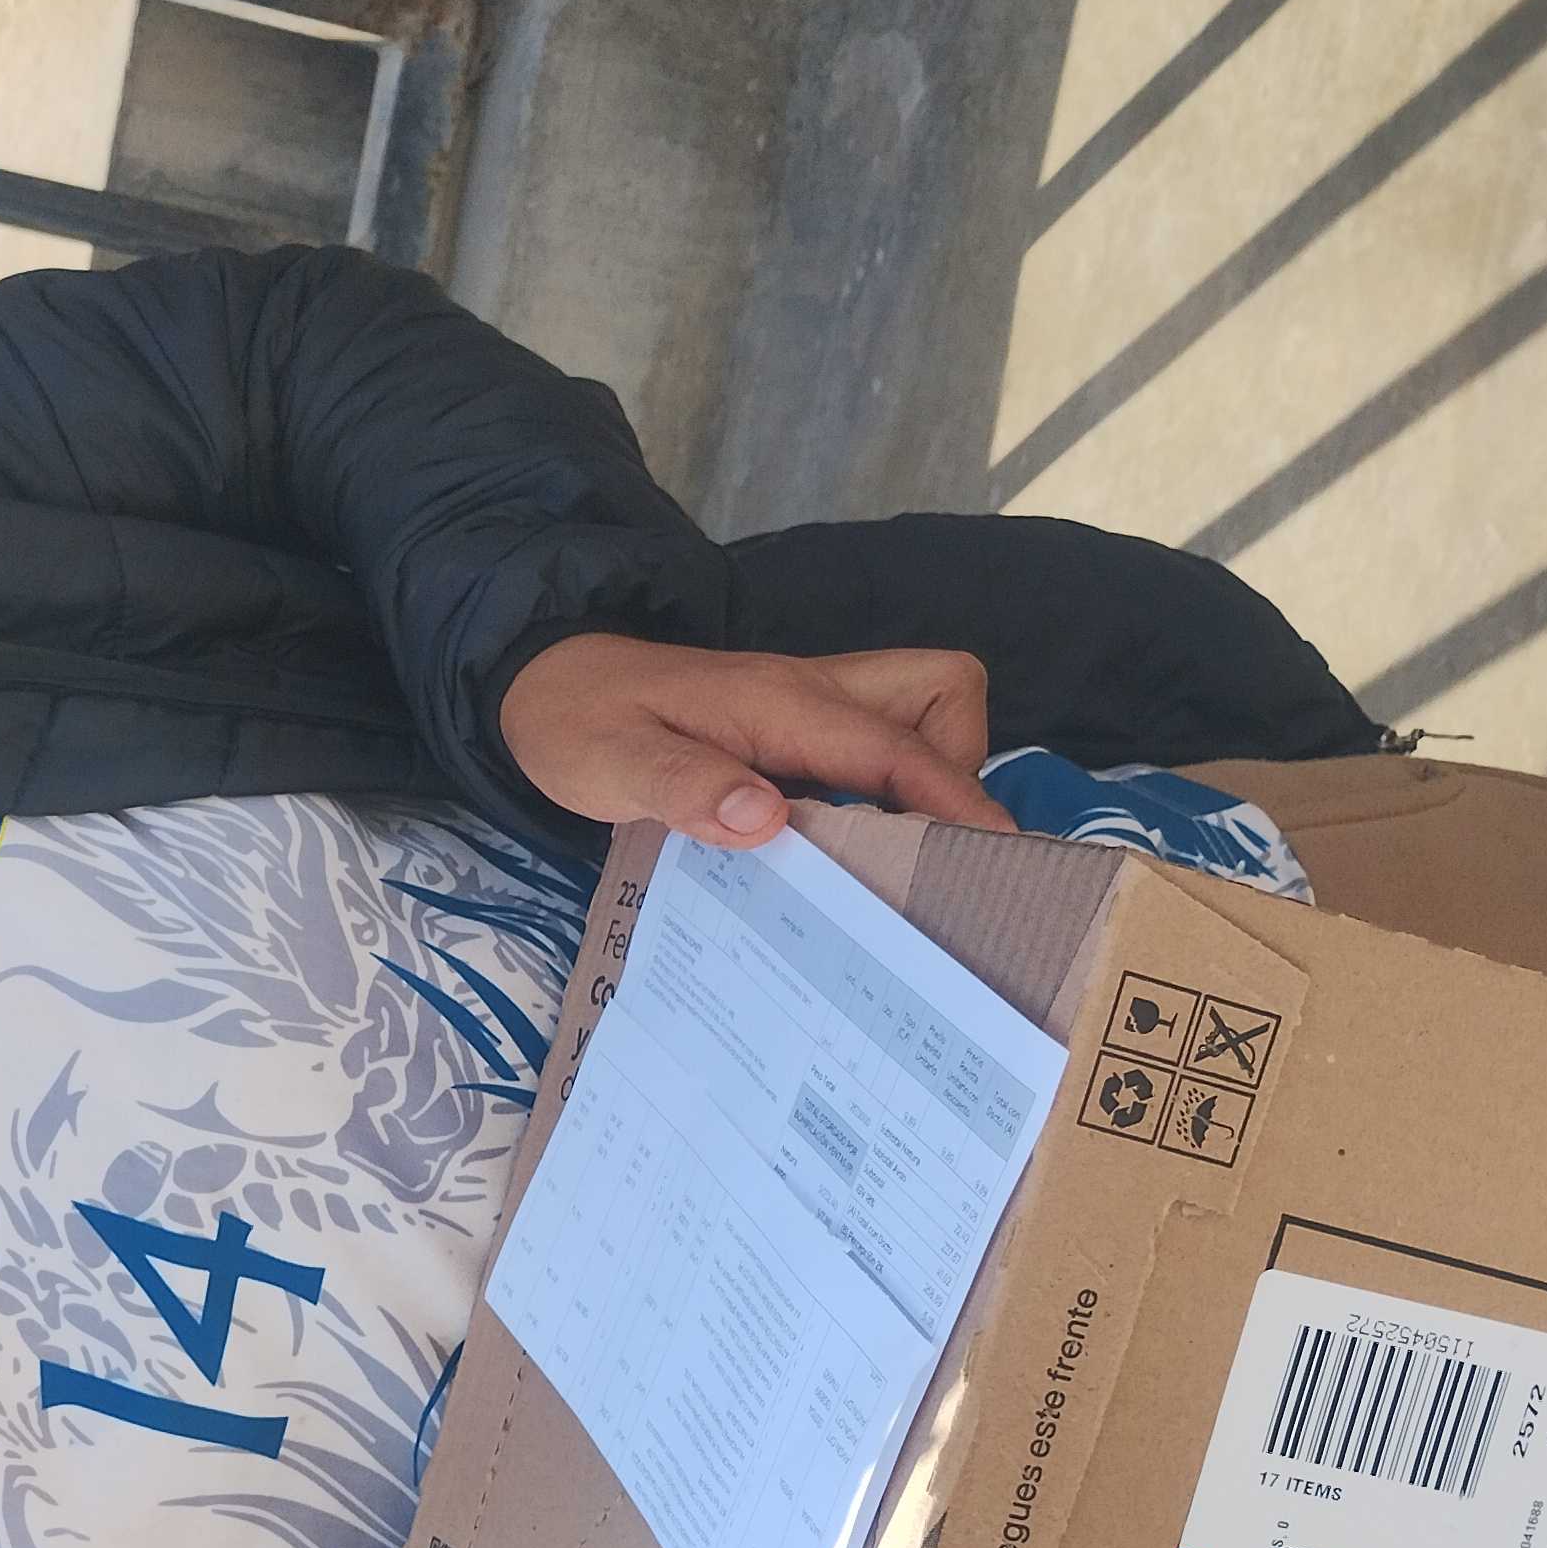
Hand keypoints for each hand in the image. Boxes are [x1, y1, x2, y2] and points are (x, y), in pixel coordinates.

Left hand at [498, 635, 1008, 848]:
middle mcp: (813, 695)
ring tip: (896, 864)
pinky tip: (853, 860)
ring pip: (917, 714)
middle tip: (929, 855)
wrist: (542, 683)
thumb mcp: (611, 762)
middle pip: (942, 693)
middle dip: (960, 768)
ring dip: (928, 779)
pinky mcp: (795, 731)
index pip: (898, 746)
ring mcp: (809, 710)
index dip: (957, 801)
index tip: (1005, 858)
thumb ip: (685, 787)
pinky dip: (888, 794)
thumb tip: (766, 818)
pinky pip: (874, 750)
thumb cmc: (578, 722)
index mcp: (781, 702)